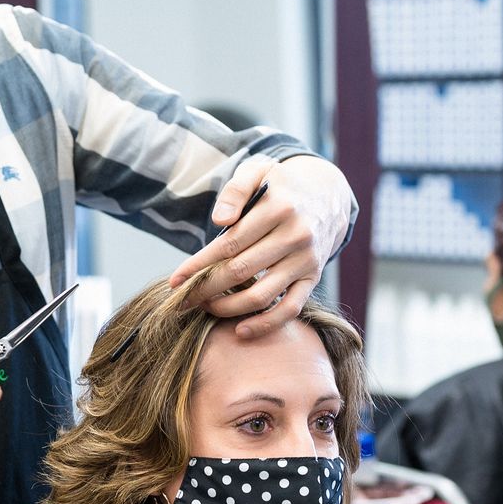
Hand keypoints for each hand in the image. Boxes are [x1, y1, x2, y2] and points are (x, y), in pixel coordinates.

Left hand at [168, 154, 352, 336]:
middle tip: (183, 300)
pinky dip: (265, 324)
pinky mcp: (313, 277)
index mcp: (278, 207)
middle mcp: (296, 235)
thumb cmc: (280, 186)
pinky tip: (240, 331)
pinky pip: (290, 308)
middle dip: (206, 289)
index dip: (198, 265)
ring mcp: (306, 259)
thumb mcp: (257, 172)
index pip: (229, 244)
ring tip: (206, 307)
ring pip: (262, 295)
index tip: (175, 281)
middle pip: (240, 271)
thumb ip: (235, 191)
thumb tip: (219, 222)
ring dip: (228, 307)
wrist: (327, 195)